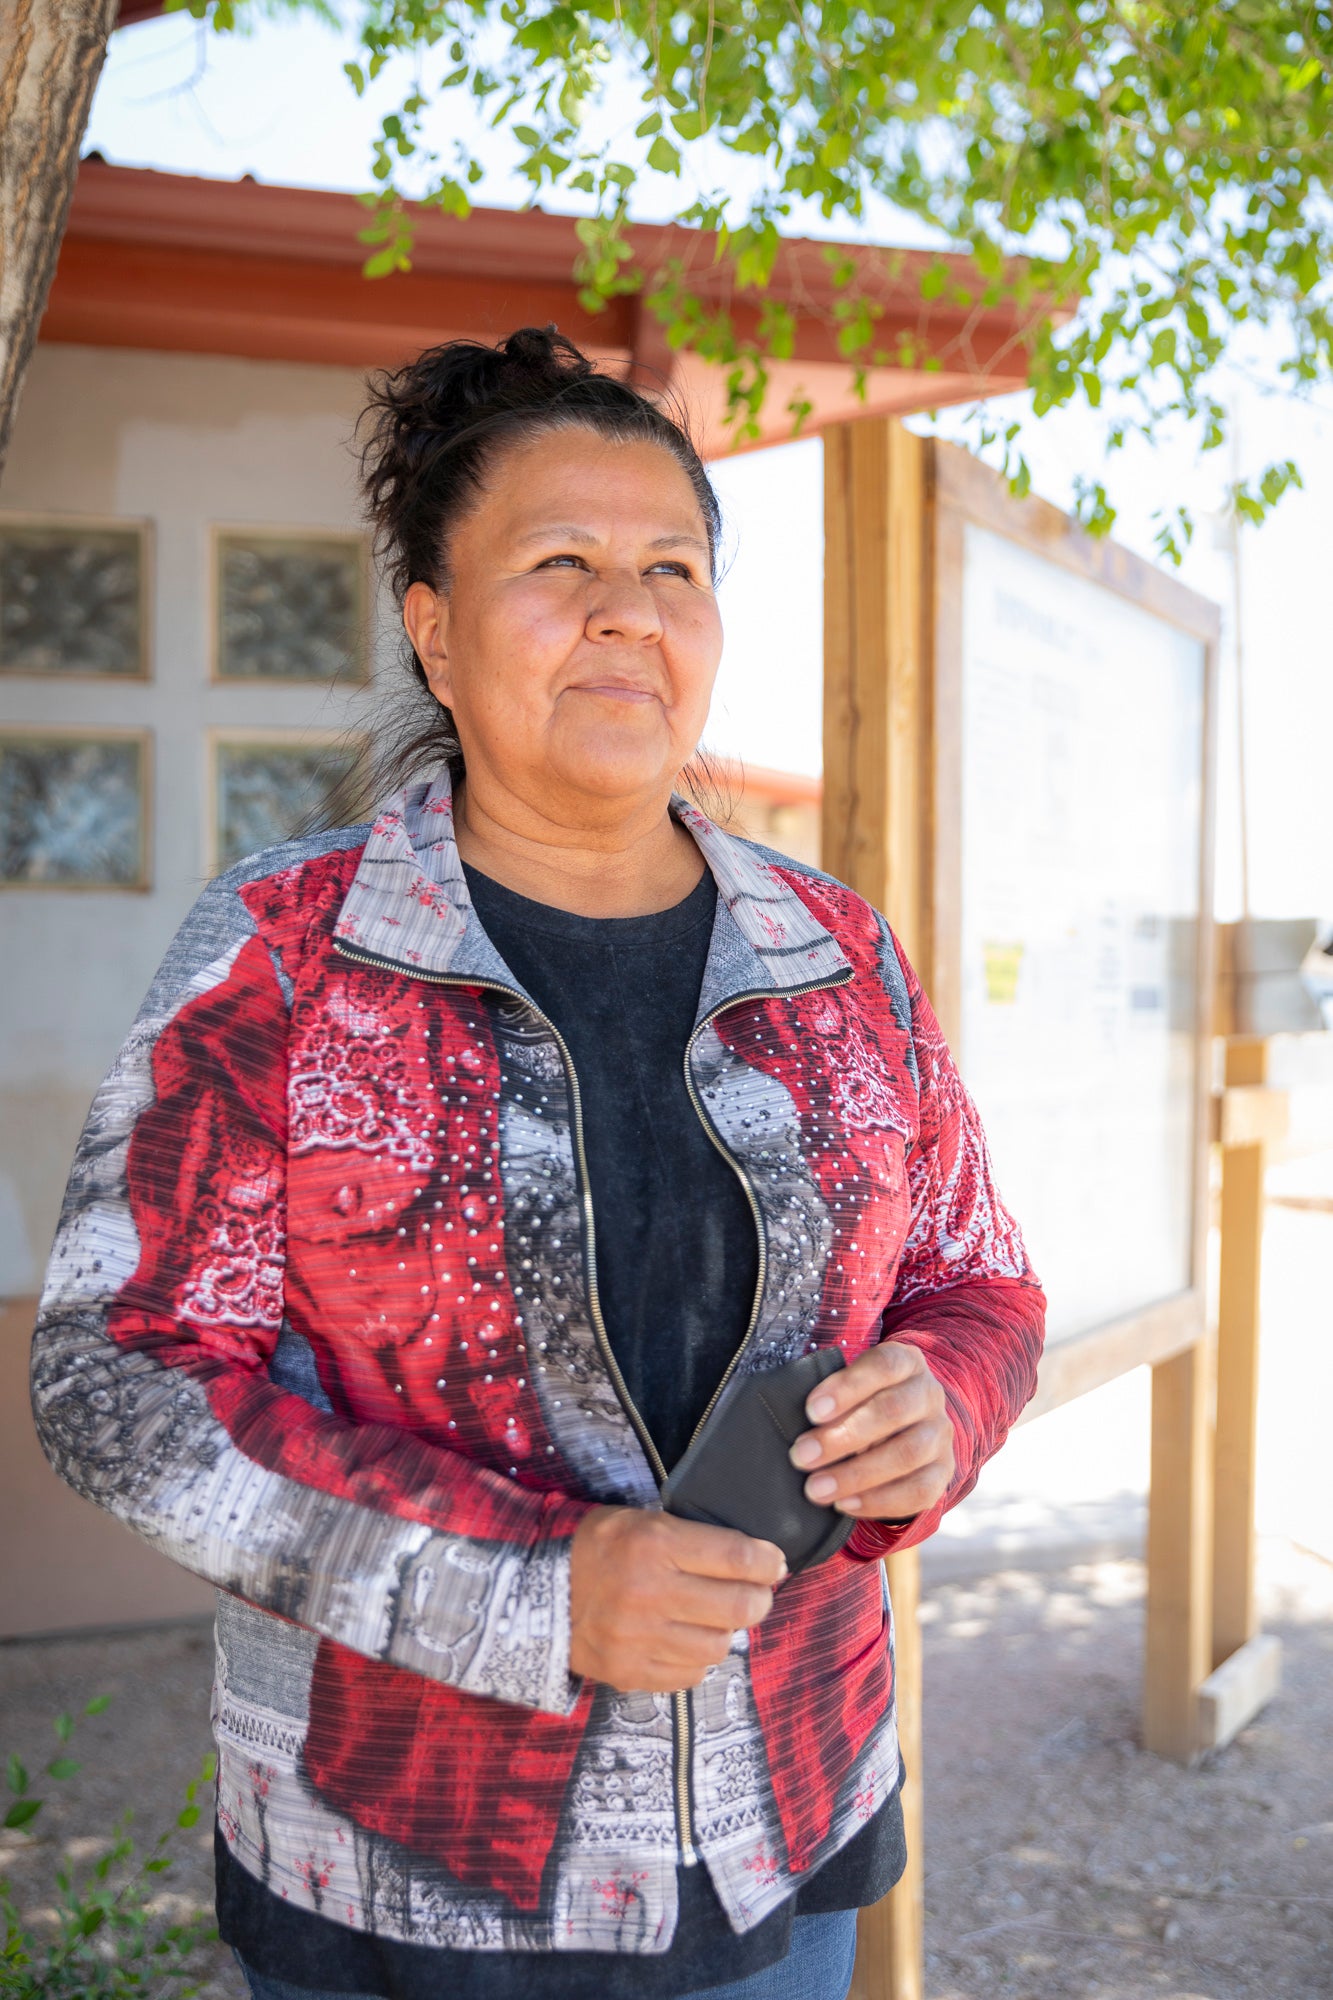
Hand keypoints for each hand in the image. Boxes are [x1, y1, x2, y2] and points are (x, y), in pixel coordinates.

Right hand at [569, 1507, 786, 1692]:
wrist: (537, 1594)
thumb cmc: (597, 1549)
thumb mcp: (640, 1520)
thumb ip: (691, 1536)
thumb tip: (753, 1558)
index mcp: (654, 1543)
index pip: (737, 1556)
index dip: (768, 1561)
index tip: (774, 1563)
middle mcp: (650, 1592)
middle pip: (739, 1606)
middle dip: (760, 1599)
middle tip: (757, 1594)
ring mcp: (640, 1638)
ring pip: (720, 1645)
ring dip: (726, 1631)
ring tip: (715, 1618)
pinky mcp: (631, 1672)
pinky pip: (691, 1674)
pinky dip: (697, 1658)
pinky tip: (686, 1640)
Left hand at [788, 1341, 954, 1521]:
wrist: (905, 1424)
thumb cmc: (861, 1400)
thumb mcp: (849, 1385)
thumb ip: (829, 1397)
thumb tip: (787, 1418)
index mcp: (905, 1362)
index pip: (883, 1366)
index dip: (847, 1387)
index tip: (811, 1411)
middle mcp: (929, 1394)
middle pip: (892, 1411)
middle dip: (842, 1437)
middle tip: (800, 1456)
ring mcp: (940, 1435)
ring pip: (907, 1454)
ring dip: (856, 1474)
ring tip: (815, 1489)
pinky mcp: (943, 1472)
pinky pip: (919, 1491)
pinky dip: (879, 1501)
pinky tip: (844, 1505)